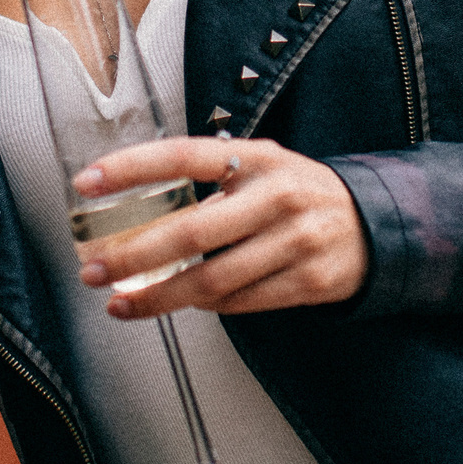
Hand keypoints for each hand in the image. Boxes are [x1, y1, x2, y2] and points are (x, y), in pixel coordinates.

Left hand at [72, 136, 369, 317]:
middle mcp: (278, 196)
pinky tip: (182, 303)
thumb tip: (132, 210)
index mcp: (259, 158)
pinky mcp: (308, 282)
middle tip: (93, 270)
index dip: (133, 168)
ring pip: (212, 280)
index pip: (185, 157)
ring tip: (122, 302)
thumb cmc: (298, 195)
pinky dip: (205, 307)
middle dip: (134, 255)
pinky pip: (239, 303)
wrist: (376, 225)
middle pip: (192, 232)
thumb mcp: (261, 169)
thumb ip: (210, 182)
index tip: (87, 183)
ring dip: (158, 296)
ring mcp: (296, 241)